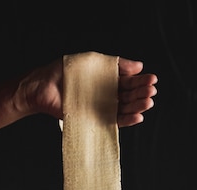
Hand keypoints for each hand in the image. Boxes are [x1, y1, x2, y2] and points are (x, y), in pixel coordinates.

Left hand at [17, 55, 157, 127]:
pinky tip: (137, 116)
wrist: (44, 87)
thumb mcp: (93, 61)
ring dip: (138, 107)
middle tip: (151, 91)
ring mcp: (101, 108)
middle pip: (130, 96)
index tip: (152, 79)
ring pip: (125, 109)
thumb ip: (116, 63)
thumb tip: (138, 66)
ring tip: (148, 103)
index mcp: (108, 80)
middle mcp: (106, 95)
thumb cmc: (65, 71)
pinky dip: (127, 120)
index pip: (129, 81)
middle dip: (142, 94)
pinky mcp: (94, 119)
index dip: (141, 80)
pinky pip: (113, 121)